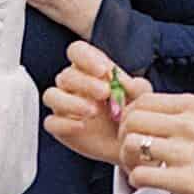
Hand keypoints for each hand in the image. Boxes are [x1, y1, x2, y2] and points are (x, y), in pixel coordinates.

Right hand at [42, 39, 149, 166]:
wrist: (129, 142)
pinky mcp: (60, 126)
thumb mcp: (142, 98)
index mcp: (89, 68)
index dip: (86, 57)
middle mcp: (72, 84)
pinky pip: (51, 122)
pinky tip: (82, 127)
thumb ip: (138, 87)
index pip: (77, 51)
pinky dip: (64, 123)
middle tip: (105, 93)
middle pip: (66, 74)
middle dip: (85, 82)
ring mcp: (63, 105)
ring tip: (93, 111)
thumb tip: (127, 82)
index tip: (104, 70)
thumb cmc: (132, 114)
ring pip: (51, 95)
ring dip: (70, 101)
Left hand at [118, 90, 193, 193]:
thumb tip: (141, 101)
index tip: (136, 134)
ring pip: (132, 145)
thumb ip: (179, 114)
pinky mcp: (190, 181)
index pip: (142, 100)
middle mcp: (192, 124)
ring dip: (128, 161)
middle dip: (123, 139)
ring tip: (140, 170)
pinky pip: (142, 175)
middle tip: (133, 155)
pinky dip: (136, 181)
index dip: (130, 118)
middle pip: (131, 120)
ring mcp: (190, 152)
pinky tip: (148, 185)